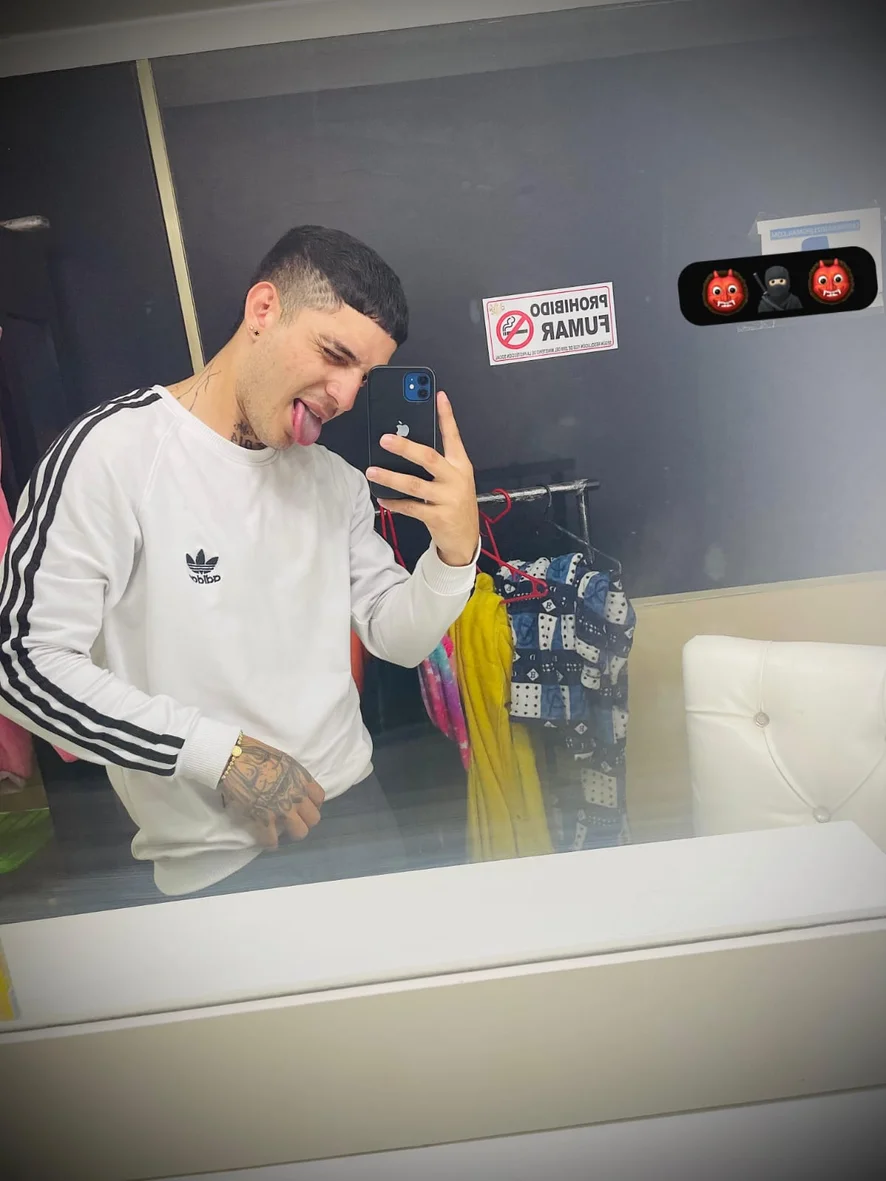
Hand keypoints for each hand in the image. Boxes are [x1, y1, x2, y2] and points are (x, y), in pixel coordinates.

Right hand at [219, 735, 324, 847]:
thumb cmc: (255, 753)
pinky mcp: (264, 819)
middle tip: (294, 819)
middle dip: (305, 820)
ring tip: (283, 830)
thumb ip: (292, 777)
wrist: (234, 758)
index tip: (303, 805)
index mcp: (302, 778)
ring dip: (291, 833)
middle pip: (313, 819)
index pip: (319, 798)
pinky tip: (268, 841)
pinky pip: (272, 840)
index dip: (312, 803)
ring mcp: (282, 808)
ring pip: (300, 832)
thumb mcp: (284, 761)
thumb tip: (291, 785)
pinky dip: (270, 842)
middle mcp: (296, 795)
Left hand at [368, 391, 479, 567]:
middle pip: (429, 458)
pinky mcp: (438, 517)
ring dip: (391, 477)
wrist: (465, 539)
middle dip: (405, 447)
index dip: (447, 416)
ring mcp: (448, 498)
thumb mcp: (453, 480)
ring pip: (415, 484)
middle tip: (385, 439)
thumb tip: (405, 446)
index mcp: (460, 465)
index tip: (438, 396)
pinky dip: (394, 503)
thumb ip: (436, 464)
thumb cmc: (455, 504)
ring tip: (372, 471)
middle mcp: (456, 479)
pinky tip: (382, 497)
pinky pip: (411, 507)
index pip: (454, 436)